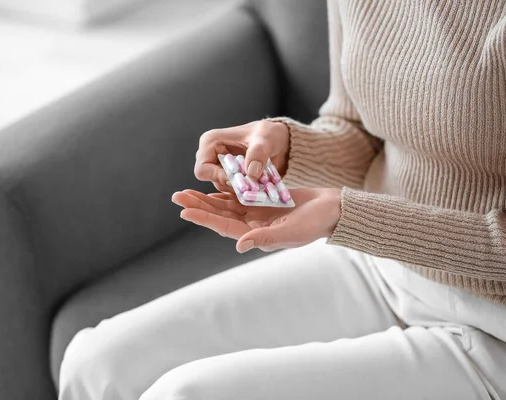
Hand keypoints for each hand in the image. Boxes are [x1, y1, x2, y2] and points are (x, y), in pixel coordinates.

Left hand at [171, 188, 341, 252]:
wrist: (332, 210)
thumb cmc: (315, 223)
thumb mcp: (290, 232)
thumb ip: (264, 237)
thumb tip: (238, 244)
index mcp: (256, 235)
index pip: (224, 226)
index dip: (204, 218)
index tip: (184, 212)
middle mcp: (253, 225)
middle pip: (219, 214)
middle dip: (198, 206)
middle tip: (177, 196)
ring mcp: (258, 213)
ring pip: (226, 204)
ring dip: (206, 198)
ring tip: (187, 191)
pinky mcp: (264, 201)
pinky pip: (239, 194)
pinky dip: (225, 189)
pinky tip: (211, 184)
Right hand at [194, 120, 289, 191]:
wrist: (278, 141)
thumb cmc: (267, 134)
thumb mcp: (265, 139)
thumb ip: (258, 154)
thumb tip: (251, 174)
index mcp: (210, 142)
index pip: (202, 169)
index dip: (218, 177)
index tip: (238, 179)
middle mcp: (211, 156)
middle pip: (212, 180)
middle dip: (232, 184)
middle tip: (252, 185)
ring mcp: (219, 167)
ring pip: (223, 186)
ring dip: (241, 188)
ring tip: (258, 185)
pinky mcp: (229, 177)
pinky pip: (233, 189)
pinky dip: (245, 190)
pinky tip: (258, 186)